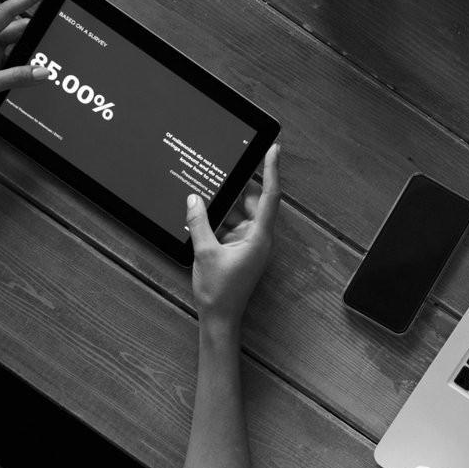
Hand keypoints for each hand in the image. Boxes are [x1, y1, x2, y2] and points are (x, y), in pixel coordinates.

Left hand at [0, 0, 53, 132]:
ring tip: (52, 56)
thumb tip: (42, 71)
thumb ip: (14, 77)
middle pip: (17, 30)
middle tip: (59, 29)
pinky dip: (27, 67)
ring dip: (33, 52)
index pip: (8, 11)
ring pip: (18, 48)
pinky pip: (15, 64)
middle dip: (38, 30)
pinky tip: (38, 72)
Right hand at [187, 144, 281, 321]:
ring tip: (208, 189)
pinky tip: (203, 213)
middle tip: (225, 167)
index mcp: (259, 237)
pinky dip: (219, 219)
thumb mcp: (205, 252)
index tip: (274, 150)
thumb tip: (194, 199)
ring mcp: (249, 244)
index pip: (269, 196)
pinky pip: (231, 226)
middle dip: (239, 186)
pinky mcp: (239, 249)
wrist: (220, 318)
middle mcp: (259, 238)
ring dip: (225, 205)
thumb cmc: (219, 291)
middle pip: (253, 202)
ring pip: (239, 214)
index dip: (272, 170)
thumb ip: (199, 223)